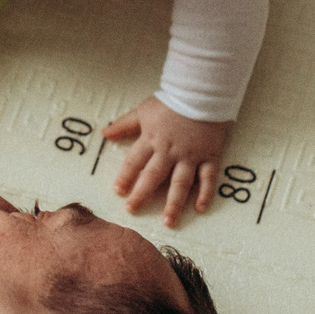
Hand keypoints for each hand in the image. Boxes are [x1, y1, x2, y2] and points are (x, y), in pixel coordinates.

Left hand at [102, 96, 232, 226]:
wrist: (203, 92)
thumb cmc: (172, 100)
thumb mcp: (144, 110)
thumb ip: (124, 125)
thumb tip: (104, 134)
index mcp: (152, 139)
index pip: (134, 162)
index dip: (125, 177)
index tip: (118, 192)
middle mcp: (170, 151)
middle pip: (153, 176)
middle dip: (142, 194)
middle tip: (133, 210)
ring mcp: (191, 155)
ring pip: (180, 183)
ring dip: (174, 203)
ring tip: (168, 221)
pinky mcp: (209, 156)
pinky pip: (208, 178)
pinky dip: (205, 193)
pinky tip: (200, 209)